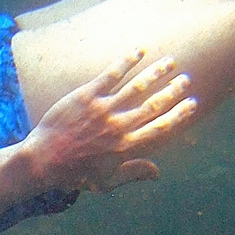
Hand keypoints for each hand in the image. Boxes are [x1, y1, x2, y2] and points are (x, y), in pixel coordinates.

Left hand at [24, 51, 196, 191]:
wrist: (43, 161)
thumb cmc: (74, 174)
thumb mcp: (105, 182)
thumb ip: (132, 174)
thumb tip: (158, 172)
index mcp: (126, 147)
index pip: (161, 128)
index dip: (180, 114)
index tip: (192, 103)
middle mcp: (118, 126)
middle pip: (154, 105)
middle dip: (173, 91)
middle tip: (185, 80)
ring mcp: (103, 110)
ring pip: (137, 87)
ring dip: (157, 72)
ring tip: (170, 62)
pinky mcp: (86, 96)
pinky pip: (112, 75)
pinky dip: (127, 61)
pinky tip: (140, 51)